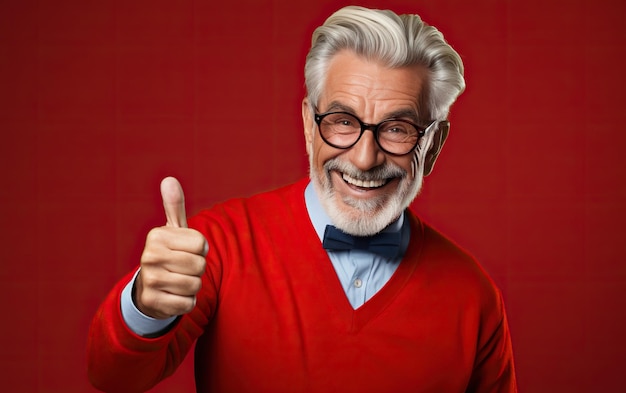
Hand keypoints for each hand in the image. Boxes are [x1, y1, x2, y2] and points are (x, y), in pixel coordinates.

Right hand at [134, 177, 207, 318]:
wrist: (149, 287)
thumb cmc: (169, 253)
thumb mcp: (173, 230)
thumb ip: (174, 206)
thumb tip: (170, 180)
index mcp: (157, 236)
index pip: (201, 244)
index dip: (201, 249)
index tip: (187, 250)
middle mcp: (149, 256)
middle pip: (199, 265)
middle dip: (198, 268)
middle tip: (183, 267)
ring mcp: (149, 280)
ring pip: (195, 285)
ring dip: (193, 286)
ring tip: (178, 280)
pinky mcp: (153, 302)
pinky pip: (188, 303)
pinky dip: (187, 301)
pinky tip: (174, 295)